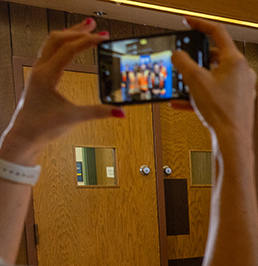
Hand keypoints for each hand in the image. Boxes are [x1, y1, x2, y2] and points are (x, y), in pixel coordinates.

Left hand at [0, 18, 116, 164]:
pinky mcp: (40, 76)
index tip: (103, 37)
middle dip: (78, 31)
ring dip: (69, 34)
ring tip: (86, 28)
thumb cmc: (42, 127)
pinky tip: (72, 45)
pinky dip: (63, 44)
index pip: (68, 50)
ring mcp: (38, 71)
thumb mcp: (73, 118)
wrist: (25, 135)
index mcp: (46, 76)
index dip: (87, 42)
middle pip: (58, 39)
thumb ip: (98, 112)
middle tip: (96, 27)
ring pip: (52, 43)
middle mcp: (40, 69)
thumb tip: (120, 112)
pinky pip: (50, 52)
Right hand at [170, 17, 256, 146]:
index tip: (189, 23)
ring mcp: (242, 89)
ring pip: (215, 77)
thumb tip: (178, 55)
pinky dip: (202, 95)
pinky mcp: (239, 102)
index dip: (200, 25)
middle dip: (197, 59)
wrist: (232, 140)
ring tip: (183, 85)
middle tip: (184, 60)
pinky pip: (217, 93)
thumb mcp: (194, 80)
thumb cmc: (221, 112)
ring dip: (197, 79)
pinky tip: (183, 103)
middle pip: (216, 56)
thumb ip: (183, 62)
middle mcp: (243, 73)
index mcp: (236, 62)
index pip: (218, 33)